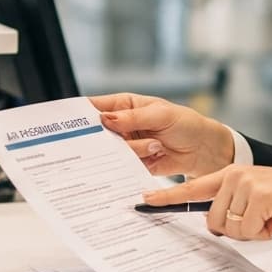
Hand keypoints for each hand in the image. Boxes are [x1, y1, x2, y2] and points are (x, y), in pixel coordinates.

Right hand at [90, 93, 232, 177]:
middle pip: (97, 133)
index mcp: (124, 106)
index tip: (67, 124)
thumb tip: (105, 119)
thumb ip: (133, 118)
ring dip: (132, 150)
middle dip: (101, 139)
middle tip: (113, 141)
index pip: (95, 107)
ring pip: (111, 151)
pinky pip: (122, 166)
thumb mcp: (161, 115)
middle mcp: (121, 125)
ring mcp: (127, 145)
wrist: (203, 150)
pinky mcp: (134, 162)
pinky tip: (149, 159)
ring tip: (157, 146)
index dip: (79, 114)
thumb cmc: (185, 124)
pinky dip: (131, 165)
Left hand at [142, 165, 271, 239]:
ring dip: (252, 231)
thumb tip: (215, 227)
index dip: (167, 197)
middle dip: (236, 230)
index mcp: (230, 174)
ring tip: (271, 216)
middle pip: (212, 222)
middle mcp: (233, 175)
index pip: (192, 188)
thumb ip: (233, 207)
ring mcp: (244, 183)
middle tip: (260, 219)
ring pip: (228, 229)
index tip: (143, 200)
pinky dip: (263, 233)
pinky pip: (246, 231)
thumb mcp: (256, 200)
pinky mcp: (258, 196)